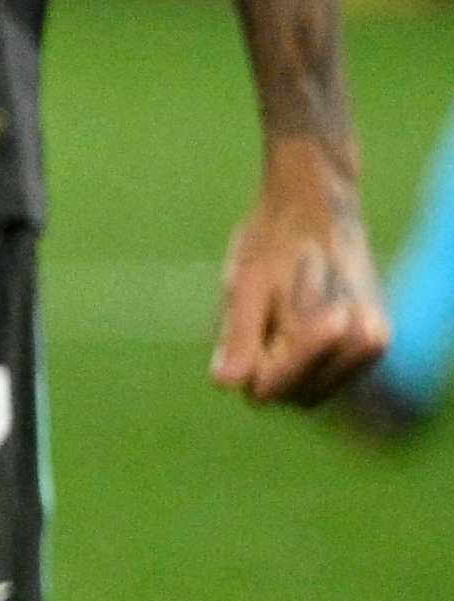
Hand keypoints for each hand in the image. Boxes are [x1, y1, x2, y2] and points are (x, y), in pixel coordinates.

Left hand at [215, 139, 389, 406]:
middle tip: (258, 318)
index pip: (272, 389)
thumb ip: (240, 336)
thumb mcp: (247, 284)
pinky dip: (303, 361)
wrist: (316, 204)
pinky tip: (293, 321)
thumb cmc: (275, 239)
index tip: (239, 330)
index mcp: (338, 332)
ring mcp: (374, 346)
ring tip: (278, 315)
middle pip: (295, 396)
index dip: (245, 367)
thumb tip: (227, 384)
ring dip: (286, 367)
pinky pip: (326, 376)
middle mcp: (367, 345)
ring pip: (312, 390)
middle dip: (267, 369)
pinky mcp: (372, 344)